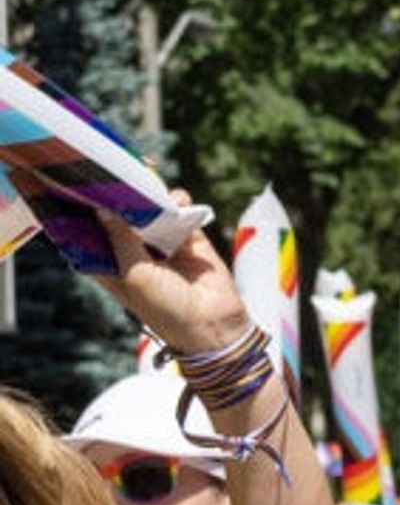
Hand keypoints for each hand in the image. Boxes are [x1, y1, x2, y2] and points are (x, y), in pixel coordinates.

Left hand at [84, 199, 252, 356]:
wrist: (212, 324)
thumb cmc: (164, 309)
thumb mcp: (134, 274)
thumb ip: (121, 240)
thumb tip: (103, 210)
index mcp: (113, 268)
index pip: (93, 237)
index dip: (87, 218)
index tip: (82, 192)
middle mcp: (136, 255)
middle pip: (122, 221)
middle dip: (120, 202)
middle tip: (115, 179)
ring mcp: (163, 247)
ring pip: (152, 215)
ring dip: (151, 200)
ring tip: (150, 187)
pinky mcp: (190, 242)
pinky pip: (182, 216)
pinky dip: (180, 204)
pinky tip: (177, 198)